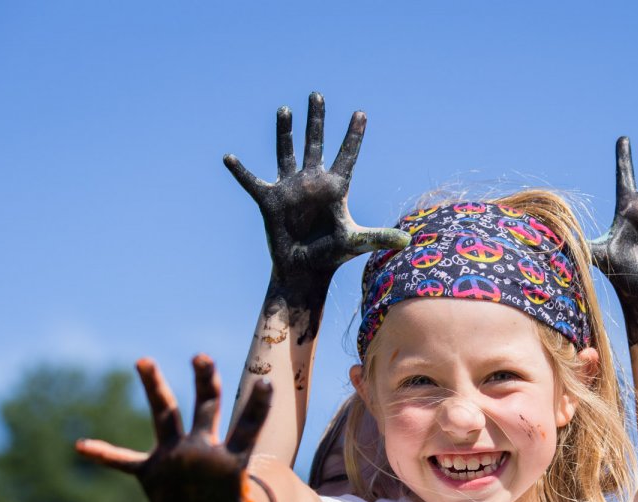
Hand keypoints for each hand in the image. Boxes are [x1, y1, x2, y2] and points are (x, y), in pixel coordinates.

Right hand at [75, 355, 298, 501]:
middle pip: (206, 408)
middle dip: (204, 382)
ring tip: (144, 360)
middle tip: (202, 357)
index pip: (249, 428)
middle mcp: (202, 448)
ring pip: (165, 414)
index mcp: (231, 460)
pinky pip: (124, 461)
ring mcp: (175, 455)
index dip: (258, 407)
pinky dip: (105, 456)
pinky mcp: (151, 471)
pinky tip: (82, 446)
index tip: (268, 384)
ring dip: (154, 388)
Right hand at [224, 93, 410, 341]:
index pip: (347, 156)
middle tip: (317, 95)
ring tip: (285, 109)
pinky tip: (229, 157)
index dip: (354, 136)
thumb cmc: (331, 256)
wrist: (304, 270)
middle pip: (315, 144)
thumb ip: (380, 237)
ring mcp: (290, 188)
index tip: (360, 113)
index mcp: (335, 188)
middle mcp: (312, 182)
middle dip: (317, 120)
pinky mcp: (270, 200)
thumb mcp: (356, 243)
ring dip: (285, 132)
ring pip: (287, 152)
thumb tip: (408, 240)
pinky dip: (240, 171)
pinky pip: (252, 181)